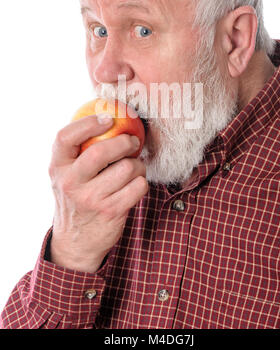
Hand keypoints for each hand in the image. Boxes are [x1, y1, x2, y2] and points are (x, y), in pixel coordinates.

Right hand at [48, 114, 147, 271]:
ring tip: (134, 168)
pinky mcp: (111, 211)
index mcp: (57, 167)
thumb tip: (108, 117)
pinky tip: (135, 184)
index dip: (88, 123)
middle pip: (100, 151)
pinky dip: (142, 182)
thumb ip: (78, 152)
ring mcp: (91, 198)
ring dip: (138, 165)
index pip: (65, 137)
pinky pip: (138, 186)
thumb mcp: (66, 175)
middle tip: (132, 141)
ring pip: (127, 168)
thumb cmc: (76, 198)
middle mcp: (71, 182)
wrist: (76, 242)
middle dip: (124, 142)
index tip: (108, 118)